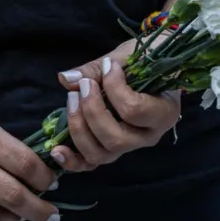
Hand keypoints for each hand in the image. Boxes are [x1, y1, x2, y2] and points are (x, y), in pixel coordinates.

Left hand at [52, 40, 181, 171]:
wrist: (153, 67)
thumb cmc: (145, 60)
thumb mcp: (126, 57)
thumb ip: (97, 68)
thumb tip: (66, 79)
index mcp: (163, 113)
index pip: (134, 111)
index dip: (114, 88)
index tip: (109, 66)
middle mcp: (148, 136)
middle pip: (115, 139)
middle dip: (92, 110)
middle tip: (84, 85)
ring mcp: (128, 146)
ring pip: (101, 154)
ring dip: (79, 127)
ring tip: (72, 99)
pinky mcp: (110, 149)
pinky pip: (91, 163)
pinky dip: (72, 161)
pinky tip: (56, 150)